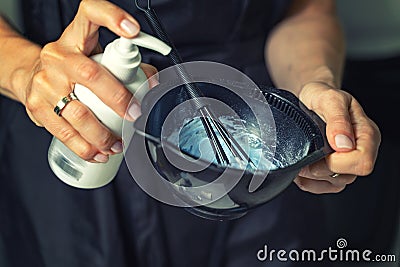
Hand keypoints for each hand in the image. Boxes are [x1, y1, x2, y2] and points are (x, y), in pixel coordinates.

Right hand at [23, 0, 156, 162]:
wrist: (30, 75)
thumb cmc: (71, 66)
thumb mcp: (93, 55)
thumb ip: (124, 64)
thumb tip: (153, 81)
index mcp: (76, 37)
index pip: (91, 13)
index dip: (112, 18)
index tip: (133, 31)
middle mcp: (58, 56)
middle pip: (90, 74)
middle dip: (117, 98)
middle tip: (134, 114)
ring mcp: (45, 82)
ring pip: (77, 112)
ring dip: (103, 134)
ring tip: (118, 144)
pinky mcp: (37, 106)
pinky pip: (63, 132)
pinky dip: (85, 147)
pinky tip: (99, 152)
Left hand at [294, 82, 380, 193]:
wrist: (310, 99)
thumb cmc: (321, 97)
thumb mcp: (329, 99)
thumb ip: (338, 120)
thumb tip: (344, 144)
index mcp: (367, 135)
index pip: (362, 162)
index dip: (339, 161)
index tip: (322, 149)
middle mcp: (360, 152)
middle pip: (347, 176)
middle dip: (321, 167)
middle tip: (305, 151)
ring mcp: (346, 164)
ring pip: (334, 184)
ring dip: (312, 175)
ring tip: (302, 156)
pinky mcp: (332, 172)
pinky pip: (322, 188)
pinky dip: (307, 181)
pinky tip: (301, 166)